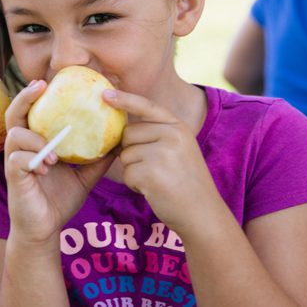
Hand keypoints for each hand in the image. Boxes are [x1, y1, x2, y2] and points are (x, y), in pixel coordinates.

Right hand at [4, 80, 113, 243]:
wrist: (45, 229)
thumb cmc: (59, 200)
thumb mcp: (84, 177)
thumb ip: (98, 159)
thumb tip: (121, 142)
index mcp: (35, 142)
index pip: (31, 112)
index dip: (35, 94)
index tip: (48, 81)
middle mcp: (21, 148)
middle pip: (13, 114)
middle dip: (24, 97)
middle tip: (40, 86)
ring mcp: (14, 162)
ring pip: (15, 135)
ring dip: (35, 139)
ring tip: (55, 155)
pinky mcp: (13, 177)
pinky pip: (17, 160)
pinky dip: (33, 159)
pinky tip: (48, 168)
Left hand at [102, 89, 219, 231]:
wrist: (202, 213)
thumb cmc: (186, 182)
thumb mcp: (180, 149)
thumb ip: (158, 134)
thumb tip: (123, 129)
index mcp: (178, 127)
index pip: (147, 106)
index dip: (125, 99)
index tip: (105, 94)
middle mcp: (172, 136)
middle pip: (128, 134)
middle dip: (131, 151)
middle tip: (152, 168)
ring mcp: (161, 154)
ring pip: (125, 155)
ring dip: (134, 171)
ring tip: (157, 180)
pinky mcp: (150, 173)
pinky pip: (127, 174)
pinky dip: (135, 185)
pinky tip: (153, 190)